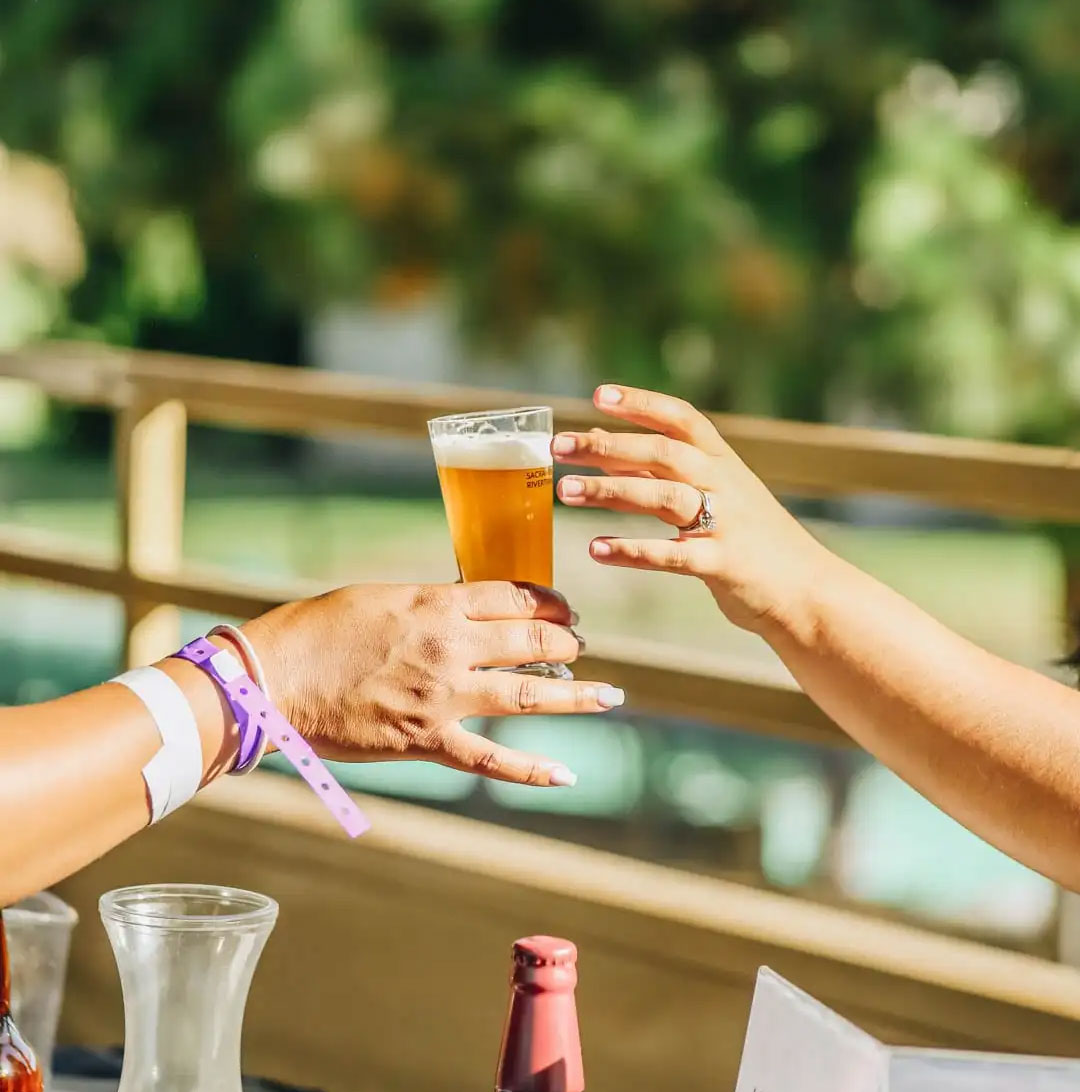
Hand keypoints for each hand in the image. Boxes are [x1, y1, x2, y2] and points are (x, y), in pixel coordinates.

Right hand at [240, 581, 623, 785]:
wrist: (271, 679)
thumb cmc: (317, 630)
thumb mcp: (379, 597)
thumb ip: (430, 603)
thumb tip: (465, 608)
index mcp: (437, 604)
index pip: (513, 596)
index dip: (547, 599)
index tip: (561, 605)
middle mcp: (450, 647)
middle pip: (531, 639)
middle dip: (566, 639)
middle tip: (581, 643)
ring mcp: (442, 697)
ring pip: (527, 695)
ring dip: (575, 695)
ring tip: (610, 695)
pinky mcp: (426, 741)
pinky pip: (490, 759)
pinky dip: (531, 771)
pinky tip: (566, 775)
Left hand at [553, 385, 831, 635]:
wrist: (808, 591)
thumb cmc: (750, 540)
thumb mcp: (710, 493)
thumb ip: (654, 468)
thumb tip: (596, 434)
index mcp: (722, 462)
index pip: (681, 419)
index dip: (642, 403)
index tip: (600, 394)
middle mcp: (725, 485)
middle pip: (663, 453)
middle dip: (609, 446)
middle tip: (559, 445)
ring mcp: (727, 523)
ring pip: (665, 497)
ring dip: (612, 491)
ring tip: (566, 491)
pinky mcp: (723, 564)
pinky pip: (673, 555)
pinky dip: (633, 551)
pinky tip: (596, 549)